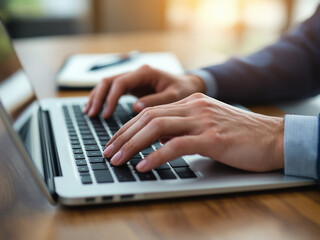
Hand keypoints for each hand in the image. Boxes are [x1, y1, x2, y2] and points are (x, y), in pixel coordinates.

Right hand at [83, 65, 205, 117]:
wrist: (189, 86)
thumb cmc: (184, 90)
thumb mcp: (175, 96)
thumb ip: (157, 101)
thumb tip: (136, 108)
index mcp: (145, 72)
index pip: (121, 82)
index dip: (111, 98)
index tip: (106, 114)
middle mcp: (137, 73)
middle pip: (109, 81)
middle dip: (99, 97)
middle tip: (92, 114)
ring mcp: (133, 79)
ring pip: (108, 84)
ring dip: (97, 97)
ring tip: (89, 113)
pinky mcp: (133, 87)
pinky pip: (113, 90)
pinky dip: (103, 99)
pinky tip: (97, 109)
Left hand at [103, 93, 283, 172]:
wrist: (273, 137)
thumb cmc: (240, 135)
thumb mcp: (207, 125)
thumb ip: (184, 128)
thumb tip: (159, 141)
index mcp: (192, 102)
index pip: (151, 112)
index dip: (128, 127)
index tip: (115, 141)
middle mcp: (194, 107)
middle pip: (148, 118)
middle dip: (122, 136)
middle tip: (108, 151)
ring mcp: (203, 121)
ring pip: (157, 129)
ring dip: (132, 145)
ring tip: (117, 159)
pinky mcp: (212, 138)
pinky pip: (176, 145)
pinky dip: (156, 156)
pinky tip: (143, 165)